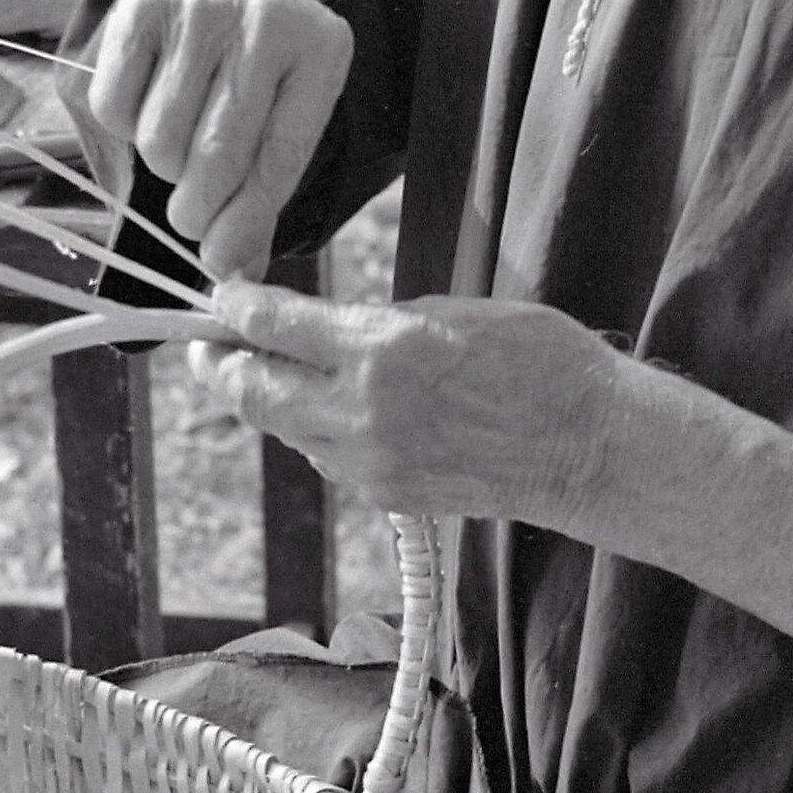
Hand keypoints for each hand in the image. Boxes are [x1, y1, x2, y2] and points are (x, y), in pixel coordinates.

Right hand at [87, 0, 352, 279]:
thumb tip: (235, 270)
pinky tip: (147, 104)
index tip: (220, 262)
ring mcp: (200, 9)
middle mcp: (263, 23)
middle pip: (216, 155)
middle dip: (196, 210)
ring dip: (162, 165)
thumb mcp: (289, 99)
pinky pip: (116, 105)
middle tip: (190, 219)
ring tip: (177, 145)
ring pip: (161, 139)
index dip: (245, 222)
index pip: (280, 158)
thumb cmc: (260, 47)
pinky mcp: (142, 4)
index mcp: (318, 51)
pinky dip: (123, 126)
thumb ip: (267, 183)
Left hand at [190, 280, 617, 522]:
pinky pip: (327, 457)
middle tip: (205, 346)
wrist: (588, 446)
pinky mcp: (385, 495)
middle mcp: (362, 410)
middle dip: (220, 365)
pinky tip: (337, 410)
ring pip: (286, 429)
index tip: (220, 297)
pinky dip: (317, 431)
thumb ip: (376, 324)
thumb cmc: (539, 361)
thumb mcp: (450, 313)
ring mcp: (370, 461)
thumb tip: (326, 328)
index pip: (273, 326)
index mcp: (380, 349)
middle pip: (252, 391)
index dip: (234, 308)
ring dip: (272, 400)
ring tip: (272, 373)